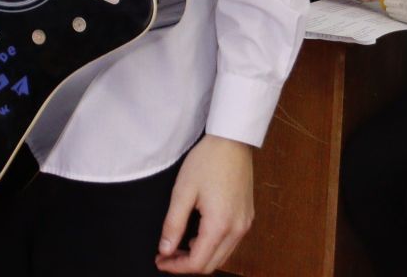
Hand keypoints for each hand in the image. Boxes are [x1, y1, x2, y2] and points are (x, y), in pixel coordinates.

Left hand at [157, 135, 253, 273]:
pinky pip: (230, 244)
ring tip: (177, 247)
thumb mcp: (183, 191)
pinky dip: (212, 247)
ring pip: (222, 256)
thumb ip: (173, 224)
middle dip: (186, 265)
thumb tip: (165, 250)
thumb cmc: (207, 162)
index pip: (197, 262)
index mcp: (220, 225)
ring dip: (200, 257)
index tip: (159, 260)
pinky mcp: (247, 218)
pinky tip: (197, 236)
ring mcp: (245, 224)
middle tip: (165, 255)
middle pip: (211, 264)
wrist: (232, 141)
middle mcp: (237, 230)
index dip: (176, 267)